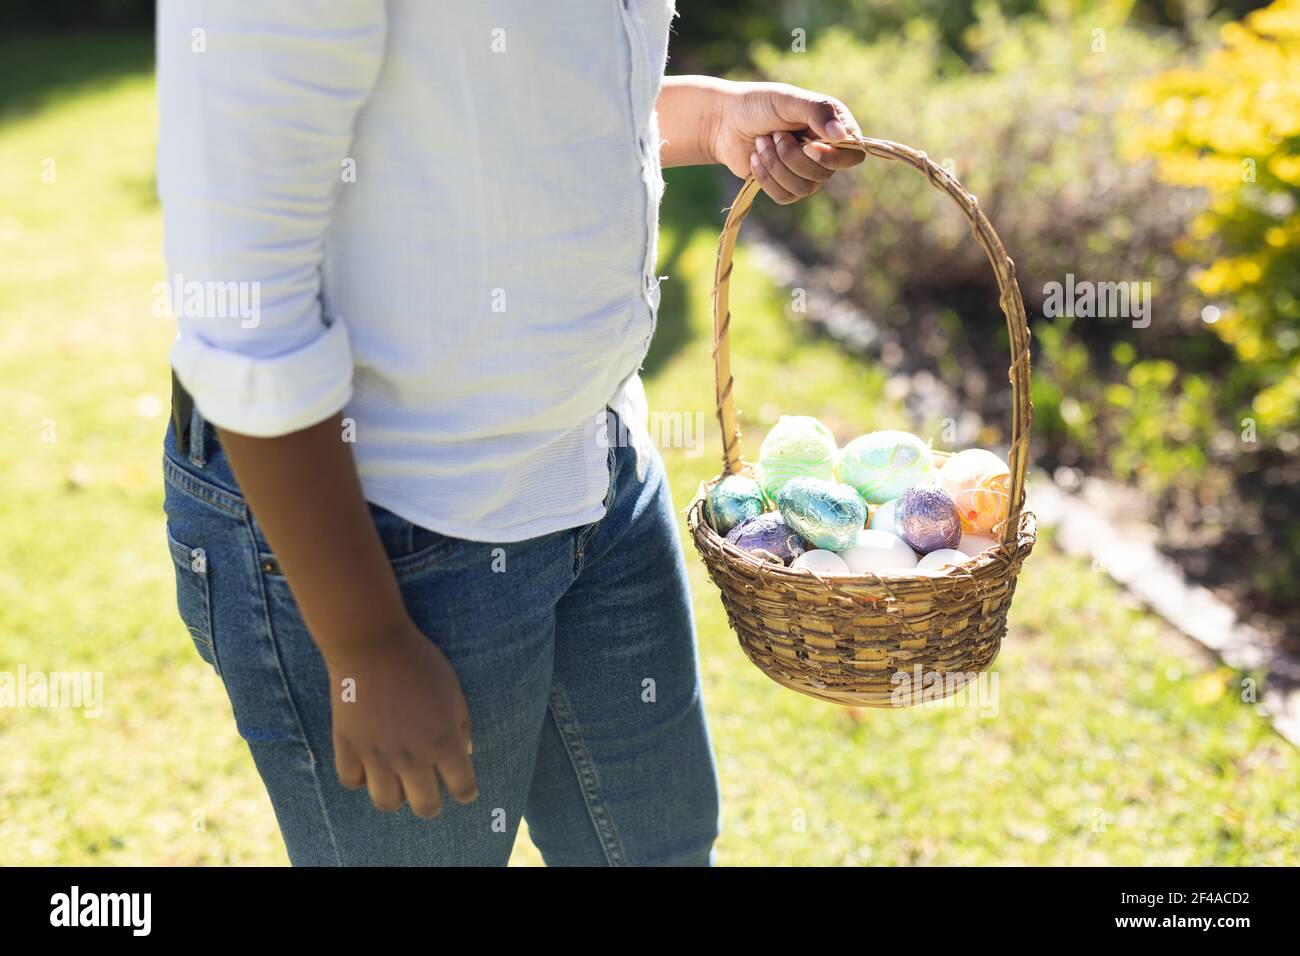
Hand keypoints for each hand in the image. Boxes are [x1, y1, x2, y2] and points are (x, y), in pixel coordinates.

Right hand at [324, 617, 476, 816]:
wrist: (372, 645)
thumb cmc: (420, 662)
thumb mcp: (453, 690)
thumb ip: (461, 725)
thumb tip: (465, 752)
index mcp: (443, 743)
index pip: (463, 788)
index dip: (466, 791)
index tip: (463, 787)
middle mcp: (411, 758)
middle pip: (425, 807)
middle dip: (431, 803)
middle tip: (429, 789)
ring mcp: (377, 756)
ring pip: (386, 803)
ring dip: (396, 795)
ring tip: (397, 779)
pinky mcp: (348, 748)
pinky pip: (352, 781)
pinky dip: (361, 778)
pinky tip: (368, 764)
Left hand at [708, 81, 865, 203]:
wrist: (725, 122)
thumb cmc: (759, 105)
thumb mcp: (788, 100)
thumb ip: (817, 112)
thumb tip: (842, 135)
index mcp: (834, 128)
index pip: (853, 155)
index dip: (834, 157)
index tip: (809, 146)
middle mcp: (825, 153)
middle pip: (824, 175)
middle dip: (792, 156)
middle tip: (775, 134)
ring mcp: (806, 173)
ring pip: (802, 189)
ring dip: (775, 165)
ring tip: (762, 142)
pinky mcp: (785, 188)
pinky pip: (784, 196)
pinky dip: (766, 177)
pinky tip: (756, 158)